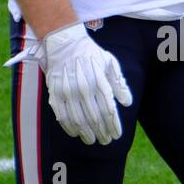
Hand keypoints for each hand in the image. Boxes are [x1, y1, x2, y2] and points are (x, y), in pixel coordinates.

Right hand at [5, 21, 132, 144]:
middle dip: (102, 132)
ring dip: (87, 134)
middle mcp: (84, 88)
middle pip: (95, 119)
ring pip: (79, 121)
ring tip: (93, 140)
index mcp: (99, 81)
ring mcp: (68, 92)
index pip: (109, 110)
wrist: (64, 43)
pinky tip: (76, 133)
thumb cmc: (90, 54)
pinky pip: (62, 116)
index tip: (117, 135)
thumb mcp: (110, 63)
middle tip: (107, 140)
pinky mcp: (55, 94)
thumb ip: (119, 83)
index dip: (114, 126)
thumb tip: (127, 102)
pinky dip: (69, 128)